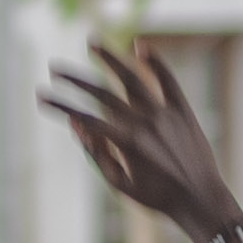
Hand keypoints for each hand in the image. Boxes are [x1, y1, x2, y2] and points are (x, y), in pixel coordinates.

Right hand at [47, 38, 242, 238]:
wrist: (201, 200)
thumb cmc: (157, 198)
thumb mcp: (119, 184)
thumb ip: (96, 154)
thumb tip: (75, 124)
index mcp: (126, 143)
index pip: (84, 117)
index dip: (59, 106)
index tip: (41, 97)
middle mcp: (144, 123)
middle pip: (102, 93)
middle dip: (74, 80)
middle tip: (53, 68)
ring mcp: (165, 114)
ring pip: (133, 78)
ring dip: (110, 58)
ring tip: (91, 42)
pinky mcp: (182, 111)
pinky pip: (168, 80)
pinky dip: (155, 62)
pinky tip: (139, 45)